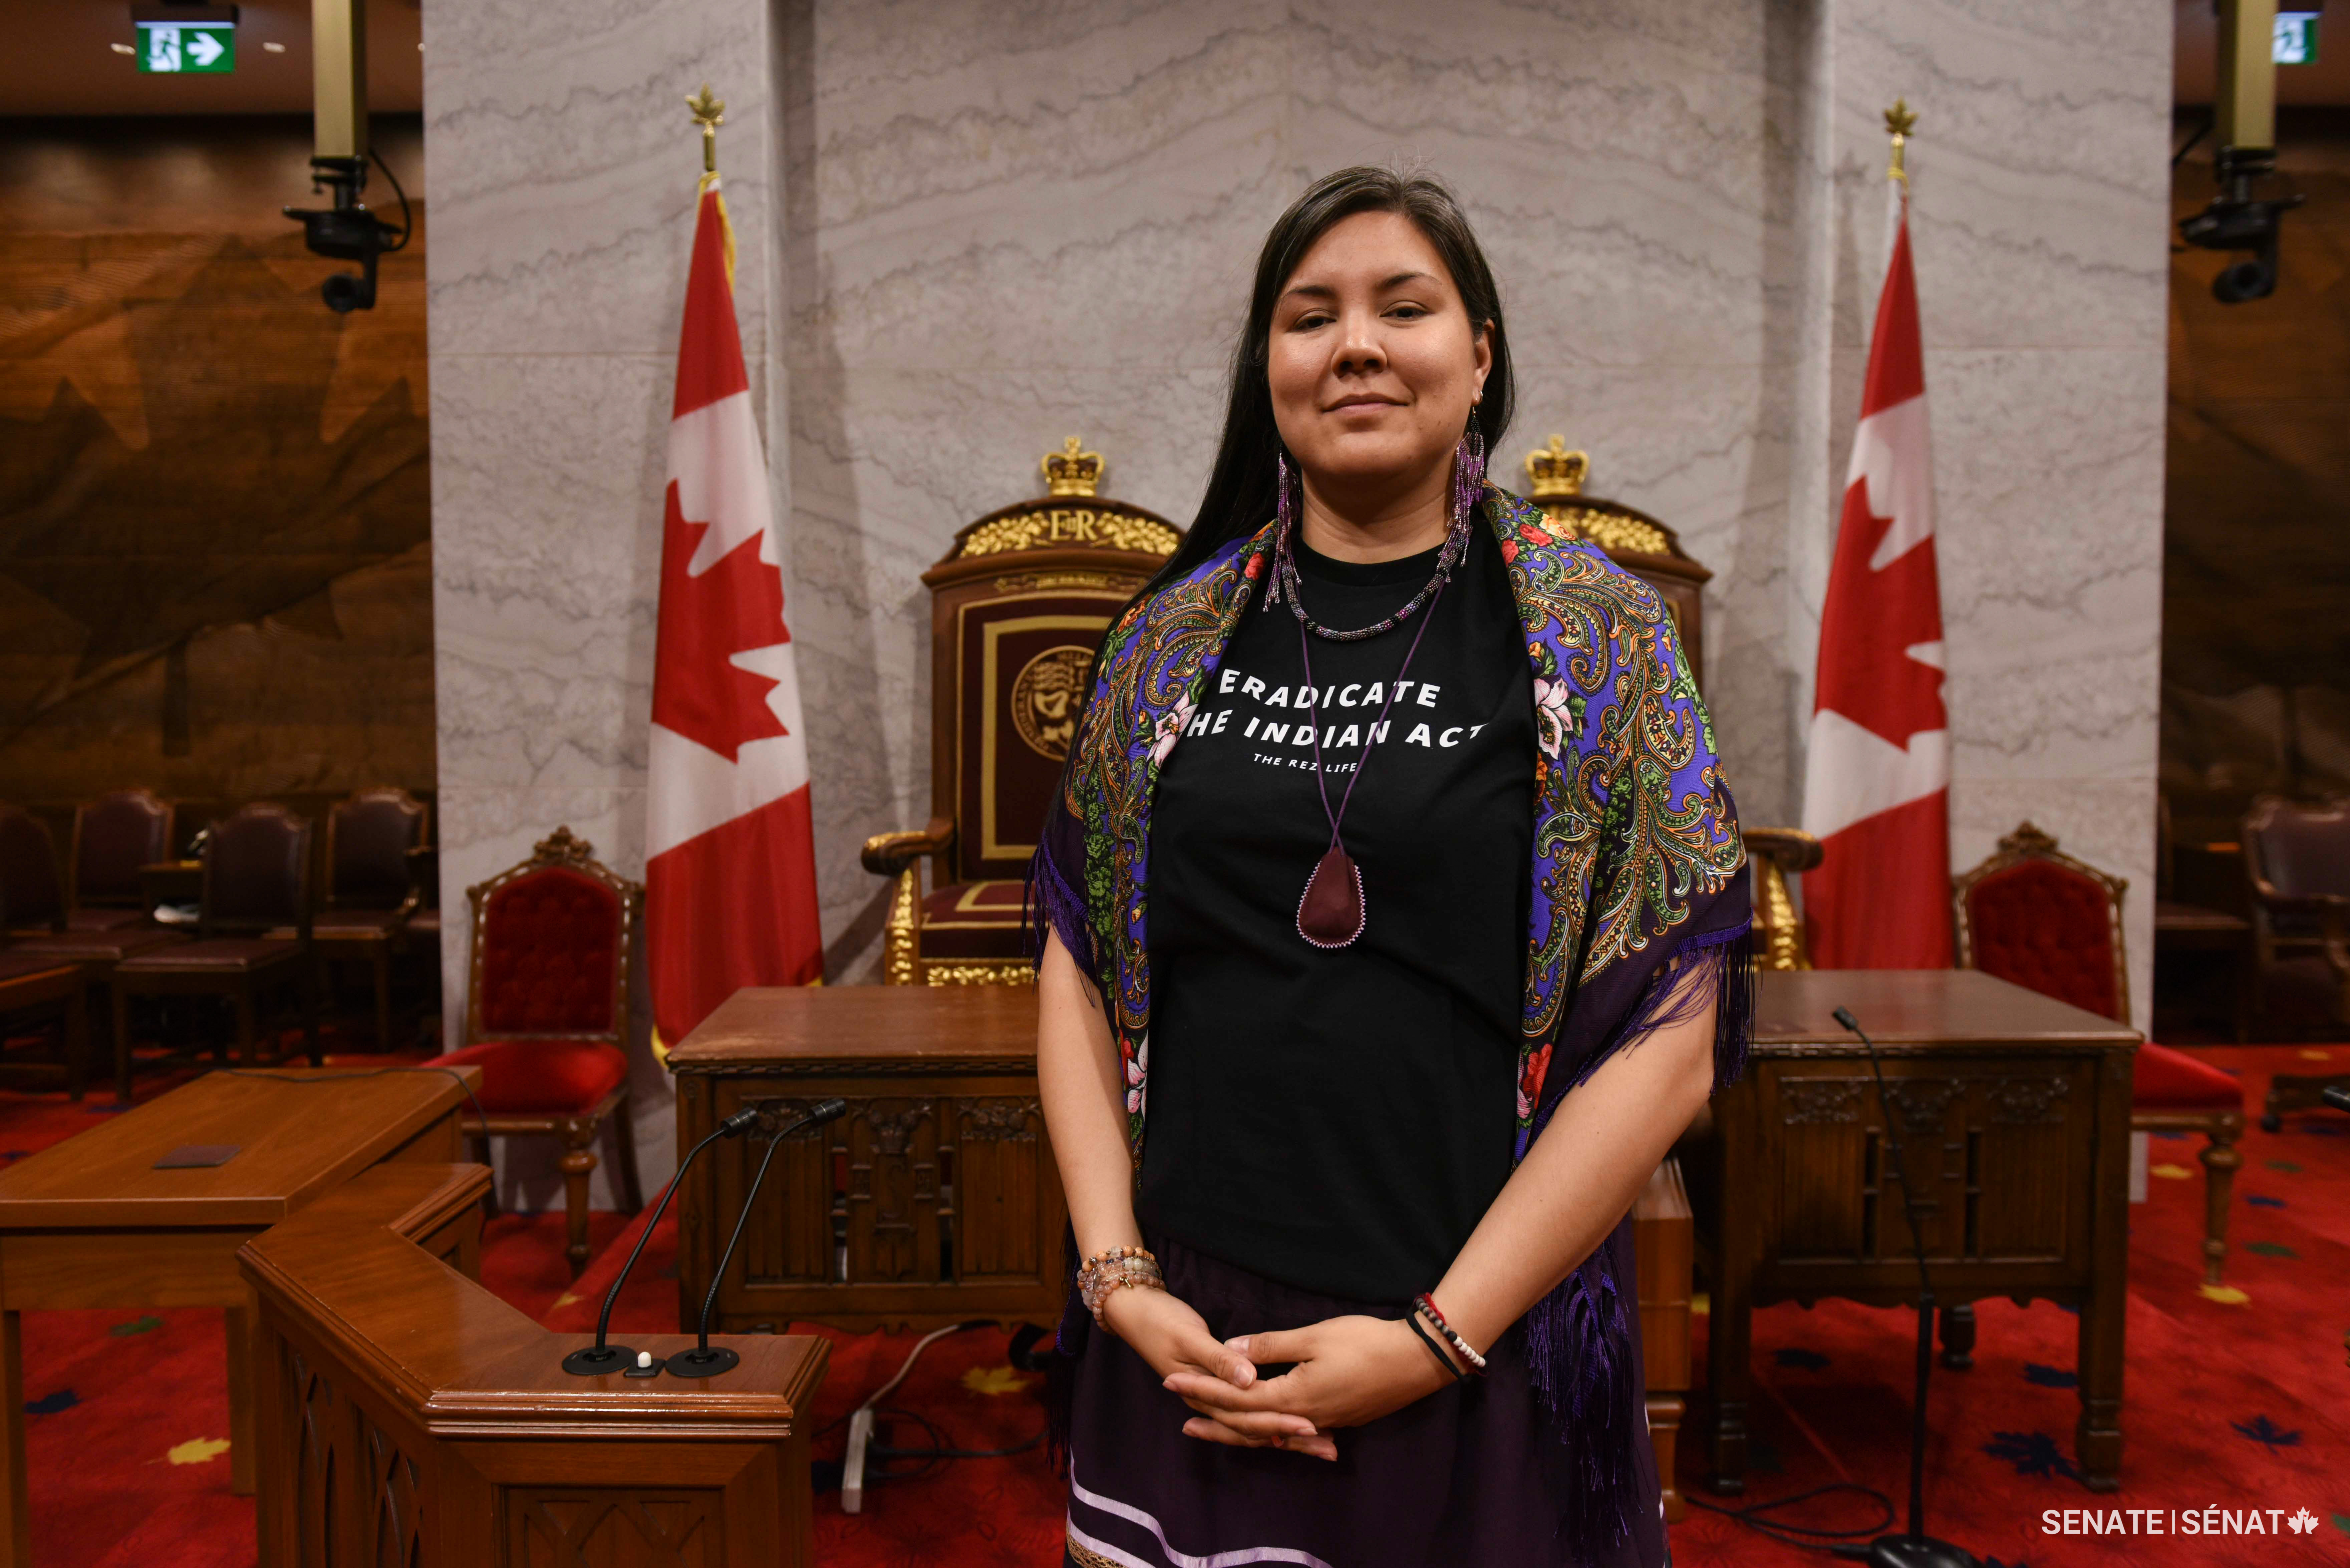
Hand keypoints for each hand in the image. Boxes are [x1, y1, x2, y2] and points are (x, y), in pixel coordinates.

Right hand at [1099, 1288, 1327, 1455]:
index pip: (1247, 1415)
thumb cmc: (1160, 1321)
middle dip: (1293, 1439)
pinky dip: (1276, 1422)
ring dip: (1289, 1437)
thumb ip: (1218, 1359)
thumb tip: (1248, 1378)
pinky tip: (1299, 1427)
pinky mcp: (1219, 1389)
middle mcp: (1210, 1403)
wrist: (1133, 1311)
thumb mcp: (1188, 1336)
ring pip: (1256, 1427)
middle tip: (1331, 1448)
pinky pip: (1251, 1414)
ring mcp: (1213, 1398)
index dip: (1280, 1421)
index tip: (1312, 1426)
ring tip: (1326, 1446)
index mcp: (1203, 1392)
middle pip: (1256, 1429)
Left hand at [1160, 1314, 1455, 1457]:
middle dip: (1211, 1416)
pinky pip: (1291, 1434)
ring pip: (1268, 1433)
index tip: (1172, 1381)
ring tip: (1208, 1429)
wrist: (1416, 1362)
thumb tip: (1231, 1351)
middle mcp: (1304, 1418)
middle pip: (1247, 1423)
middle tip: (1178, 1413)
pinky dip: (1268, 1433)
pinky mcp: (1336, 1419)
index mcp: (1293, 1396)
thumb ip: (1270, 1347)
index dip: (1202, 1389)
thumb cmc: (1366, 1342)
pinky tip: (1262, 1432)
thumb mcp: (1314, 1336)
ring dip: (1236, 1430)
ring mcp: (1322, 1422)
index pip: (1236, 1397)